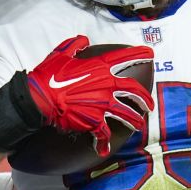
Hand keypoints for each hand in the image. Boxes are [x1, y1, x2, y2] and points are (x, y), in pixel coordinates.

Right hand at [24, 35, 154, 156]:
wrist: (40, 99)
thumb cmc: (49, 76)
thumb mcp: (61, 54)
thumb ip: (75, 45)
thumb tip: (83, 40)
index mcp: (99, 67)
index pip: (124, 58)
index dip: (139, 54)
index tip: (150, 53)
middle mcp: (106, 85)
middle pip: (134, 90)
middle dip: (145, 97)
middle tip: (149, 103)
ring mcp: (103, 104)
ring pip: (127, 113)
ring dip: (135, 120)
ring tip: (139, 125)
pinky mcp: (95, 121)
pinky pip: (104, 134)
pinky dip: (103, 143)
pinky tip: (103, 149)